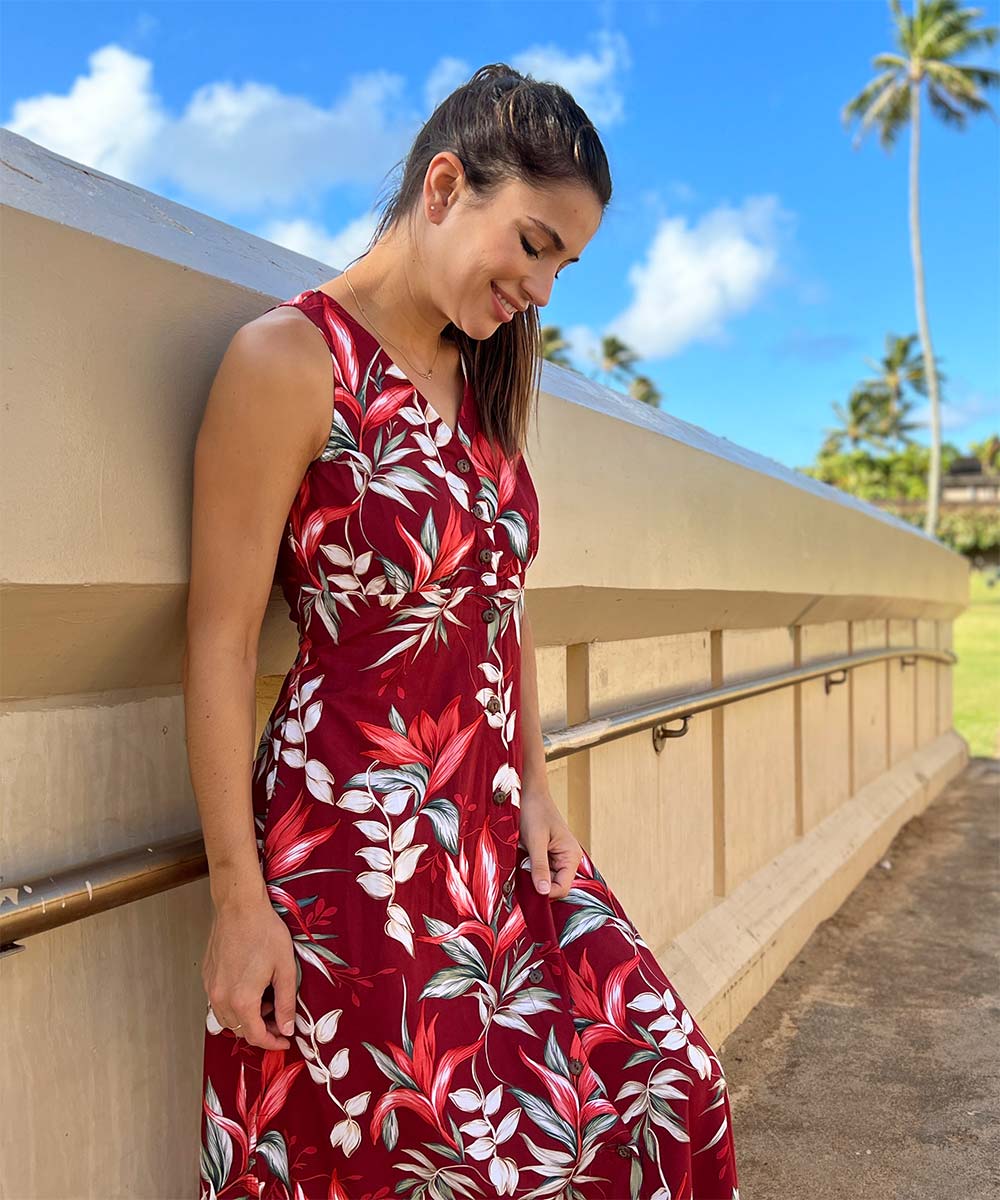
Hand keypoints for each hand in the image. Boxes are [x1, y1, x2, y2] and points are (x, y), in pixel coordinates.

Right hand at [202, 893, 297, 1050]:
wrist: (239, 906)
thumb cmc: (265, 932)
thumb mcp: (284, 968)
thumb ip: (286, 1003)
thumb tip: (286, 1029)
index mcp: (242, 1000)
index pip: (256, 1036)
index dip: (272, 1043)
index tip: (285, 1040)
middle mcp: (221, 998)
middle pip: (240, 1030)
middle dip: (261, 1030)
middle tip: (280, 1019)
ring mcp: (211, 987)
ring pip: (227, 1018)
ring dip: (247, 1018)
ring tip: (267, 1001)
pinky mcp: (207, 976)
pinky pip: (219, 1002)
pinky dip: (235, 1005)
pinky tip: (251, 988)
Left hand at [518, 787, 582, 899]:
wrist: (529, 793)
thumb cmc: (534, 812)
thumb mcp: (535, 840)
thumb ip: (540, 867)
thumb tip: (543, 893)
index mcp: (571, 856)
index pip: (562, 888)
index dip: (545, 892)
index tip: (526, 888)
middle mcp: (568, 859)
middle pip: (554, 886)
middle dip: (537, 883)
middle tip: (521, 872)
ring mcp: (558, 857)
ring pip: (545, 879)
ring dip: (532, 875)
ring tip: (521, 862)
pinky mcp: (548, 855)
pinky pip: (540, 870)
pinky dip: (529, 869)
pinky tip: (522, 859)